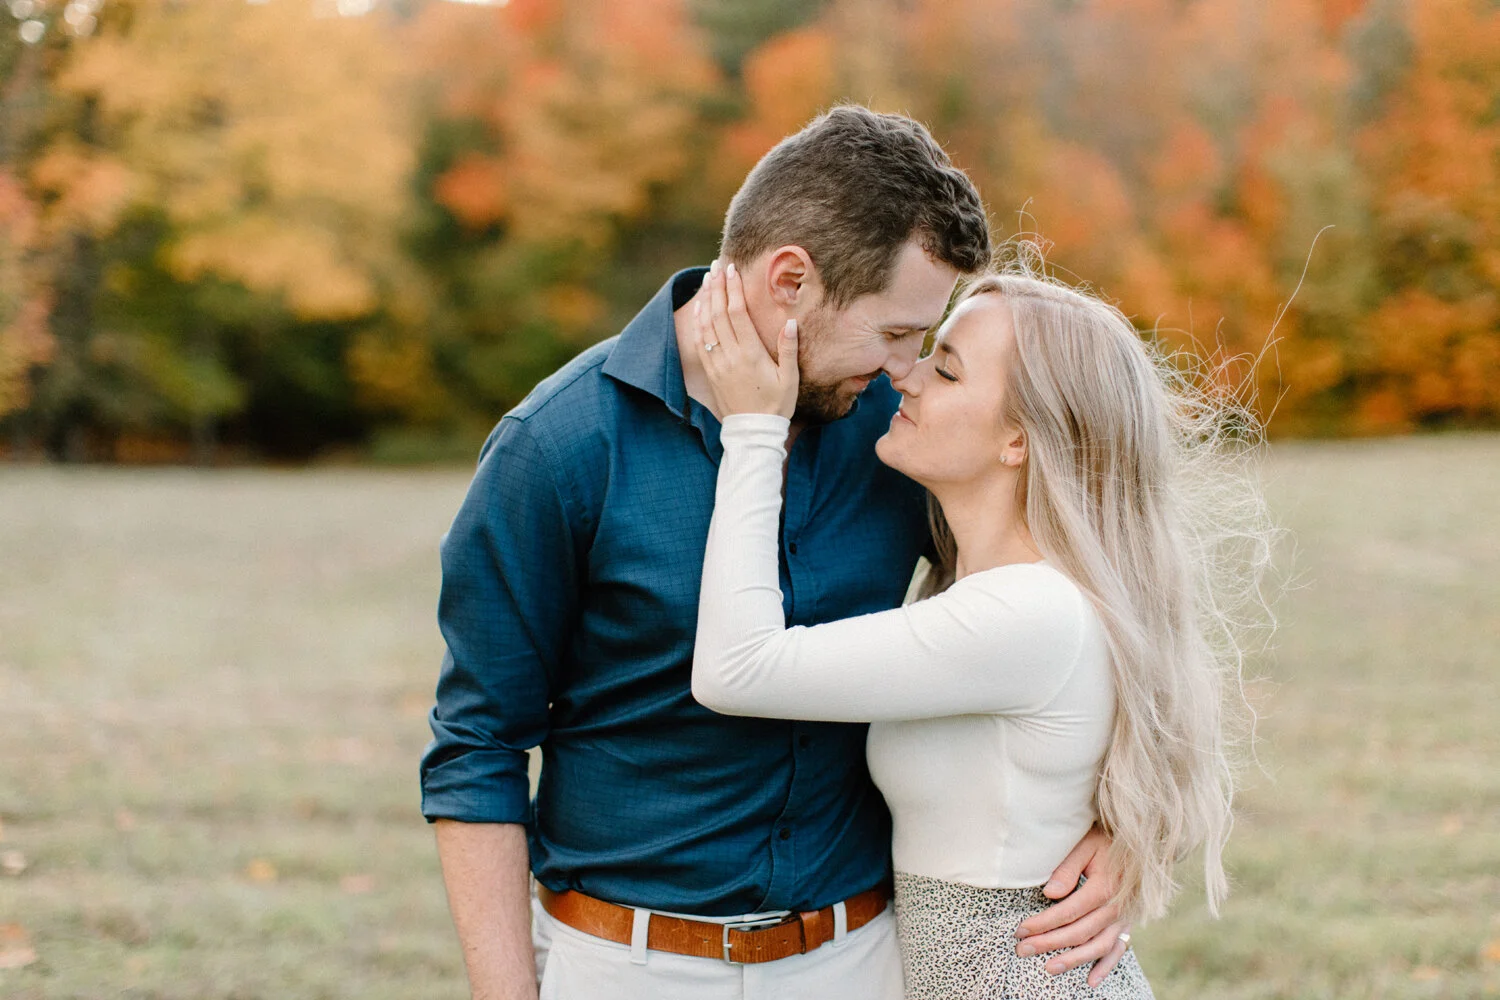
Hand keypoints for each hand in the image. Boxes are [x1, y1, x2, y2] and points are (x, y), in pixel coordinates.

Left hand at [693, 259, 797, 418]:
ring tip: (708, 280)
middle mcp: (730, 356)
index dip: (733, 290)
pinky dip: (698, 322)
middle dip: (717, 287)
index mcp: (751, 355)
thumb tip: (790, 322)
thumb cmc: (776, 405)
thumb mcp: (790, 379)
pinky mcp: (711, 372)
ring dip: (706, 300)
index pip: (737, 314)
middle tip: (717, 266)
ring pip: (706, 325)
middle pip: (719, 314)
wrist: (753, 432)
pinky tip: (699, 308)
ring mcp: (717, 364)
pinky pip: (699, 341)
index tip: (732, 270)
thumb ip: (789, 349)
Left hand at [1014, 826, 1130, 987]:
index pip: (1067, 912)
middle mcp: (1117, 907)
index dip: (1043, 923)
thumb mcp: (1085, 844)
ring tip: (1049, 968)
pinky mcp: (1129, 922)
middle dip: (1049, 943)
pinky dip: (1106, 966)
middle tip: (1023, 950)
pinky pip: (1119, 949)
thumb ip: (1067, 869)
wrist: (1141, 841)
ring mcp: (1124, 918)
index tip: (1021, 930)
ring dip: (1073, 960)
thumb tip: (1049, 894)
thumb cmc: (1106, 839)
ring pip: (1098, 946)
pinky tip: (1090, 981)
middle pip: (1079, 932)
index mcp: (1104, 887)